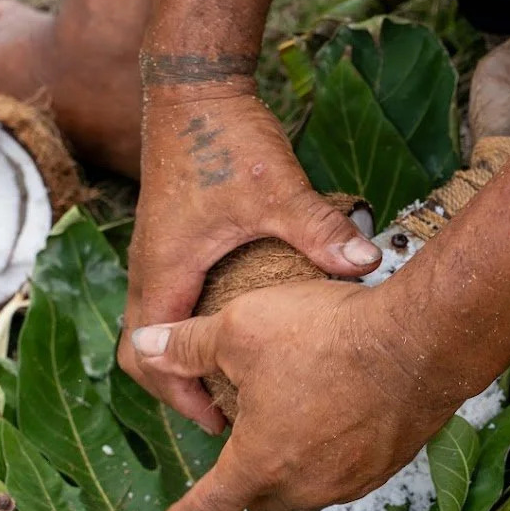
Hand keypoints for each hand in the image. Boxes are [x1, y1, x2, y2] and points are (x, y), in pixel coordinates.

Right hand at [118, 85, 380, 430]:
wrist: (194, 87)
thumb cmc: (225, 137)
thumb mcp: (278, 190)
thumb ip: (319, 230)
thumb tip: (366, 263)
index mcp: (166, 269)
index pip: (151, 355)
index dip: (179, 396)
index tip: (220, 423)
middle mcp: (151, 267)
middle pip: (142, 351)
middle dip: (177, 389)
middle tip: (227, 414)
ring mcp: (157, 254)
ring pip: (153, 327)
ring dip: (183, 360)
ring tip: (232, 386)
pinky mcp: (170, 239)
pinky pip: (167, 301)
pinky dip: (190, 329)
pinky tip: (235, 334)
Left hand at [130, 277, 461, 510]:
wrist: (420, 342)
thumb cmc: (326, 336)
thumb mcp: (240, 327)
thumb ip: (187, 345)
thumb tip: (144, 348)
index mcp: (258, 463)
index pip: (210, 508)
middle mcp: (304, 485)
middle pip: (260, 501)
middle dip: (244, 485)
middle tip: (240, 450)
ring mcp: (349, 480)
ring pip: (306, 488)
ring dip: (292, 467)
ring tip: (291, 423)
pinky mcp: (386, 465)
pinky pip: (345, 473)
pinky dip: (331, 455)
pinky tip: (336, 415)